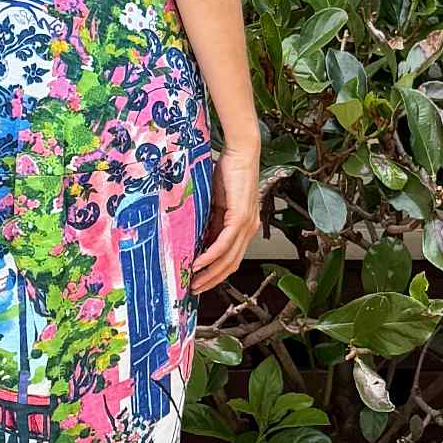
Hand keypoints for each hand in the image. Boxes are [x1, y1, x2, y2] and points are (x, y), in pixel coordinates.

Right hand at [189, 145, 260, 292]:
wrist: (240, 152)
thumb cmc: (228, 172)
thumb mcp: (215, 203)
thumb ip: (210, 221)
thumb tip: (196, 239)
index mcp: (244, 226)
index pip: (230, 258)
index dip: (215, 273)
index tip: (198, 281)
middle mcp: (249, 229)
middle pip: (230, 264)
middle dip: (211, 280)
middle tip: (193, 289)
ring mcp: (247, 225)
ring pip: (228, 259)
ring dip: (210, 274)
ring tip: (193, 283)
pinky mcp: (240, 218)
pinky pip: (224, 244)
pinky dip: (211, 257)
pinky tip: (198, 264)